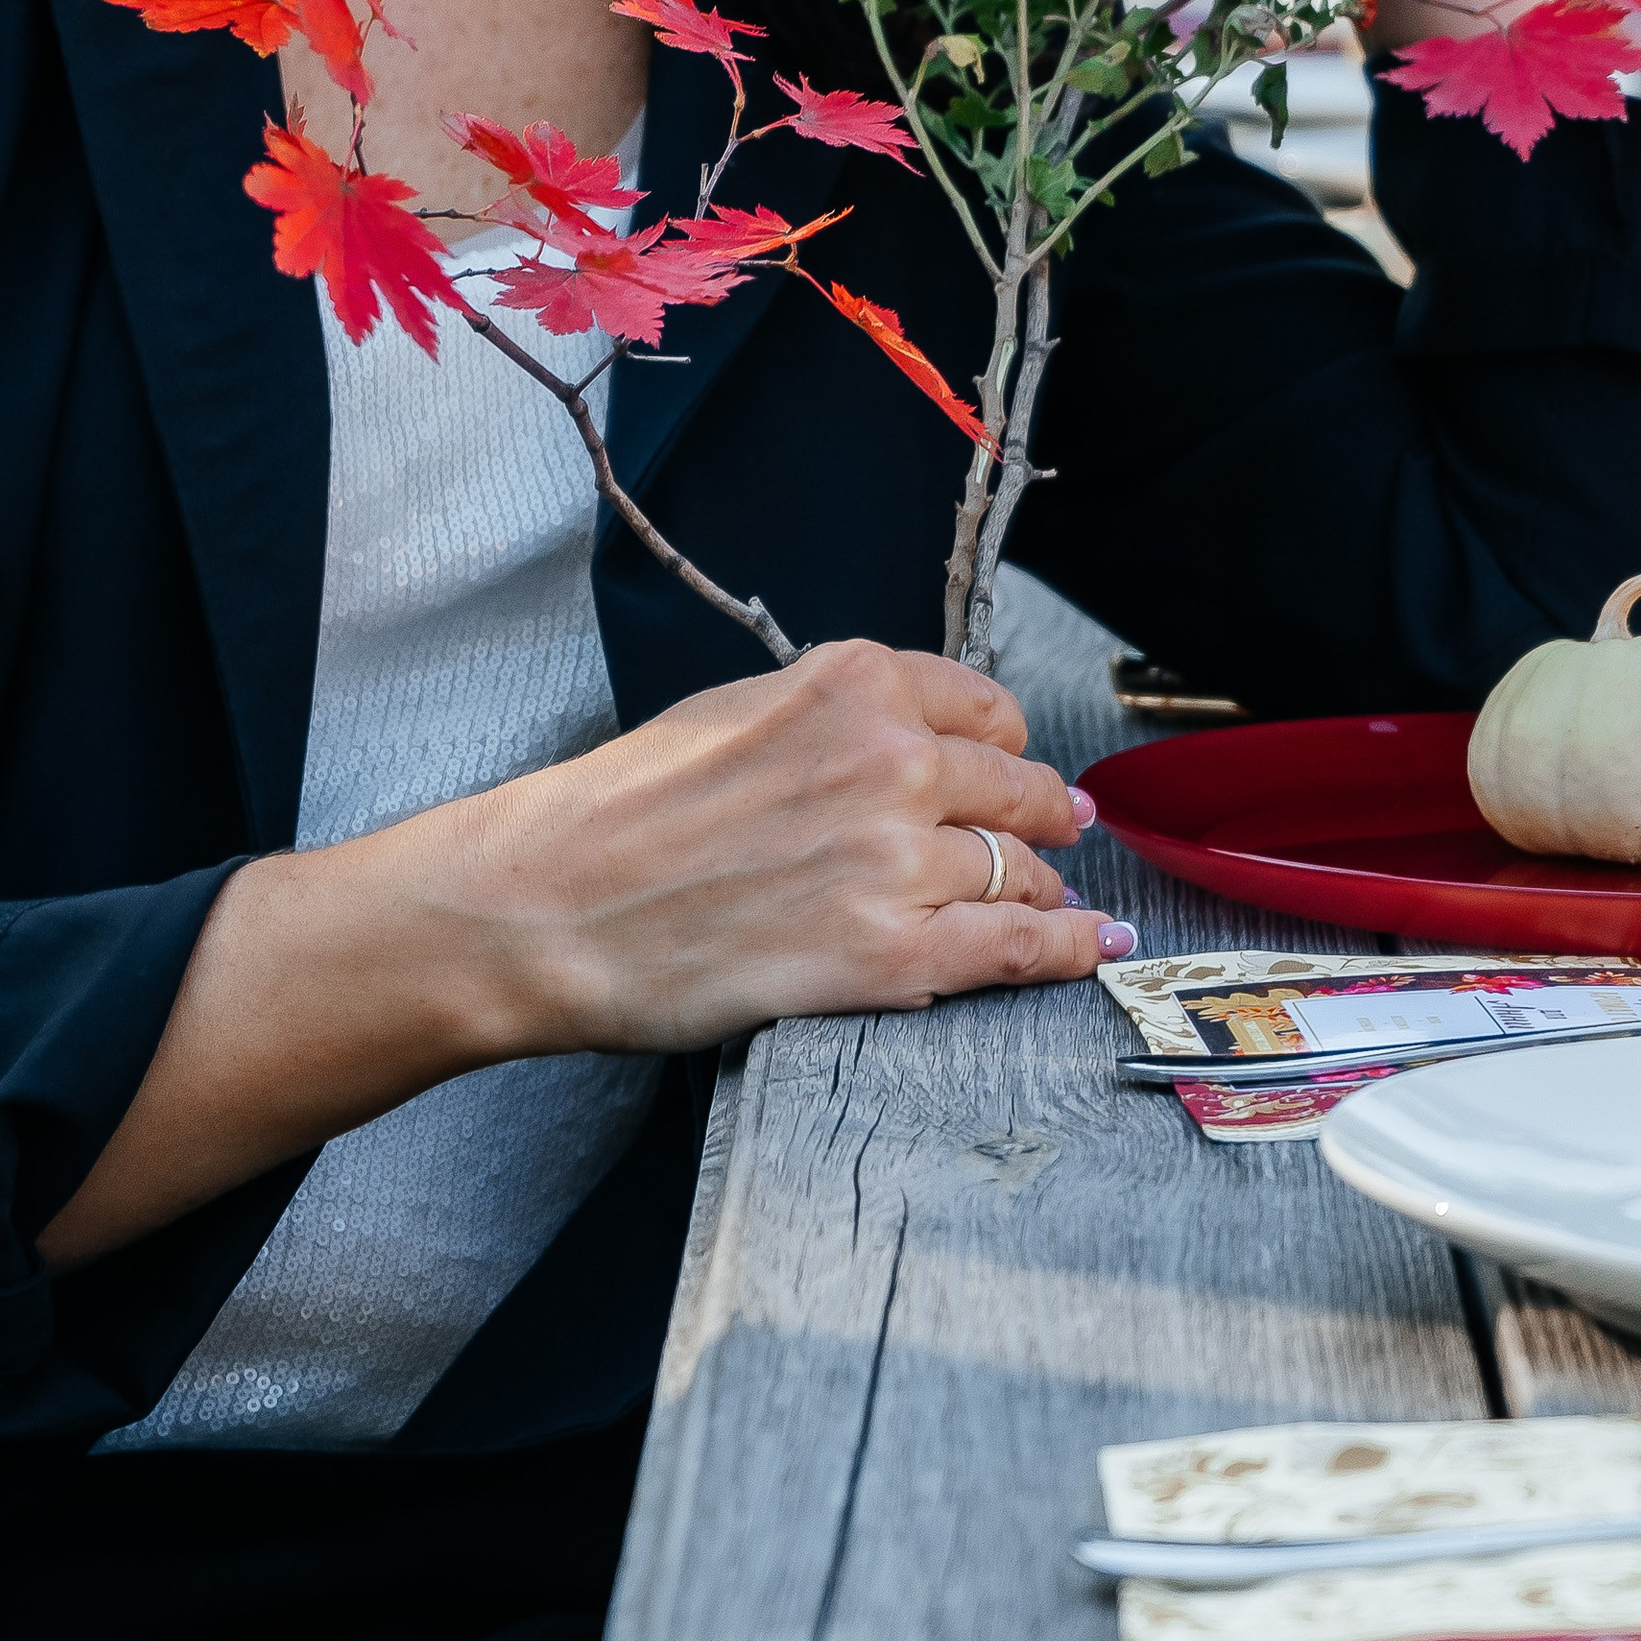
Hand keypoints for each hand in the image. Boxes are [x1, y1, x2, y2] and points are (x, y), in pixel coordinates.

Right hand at [39, 645, 1121, 1266]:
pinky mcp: (892, 956)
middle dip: (1041, 812)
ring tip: (1059, 899)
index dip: (1004, 745)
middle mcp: (891, 758)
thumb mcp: (730, 713)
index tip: (1014, 765)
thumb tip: (908, 742)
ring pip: (1021, 869)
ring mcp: (898, 859)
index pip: (983, 706)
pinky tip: (1090, 944)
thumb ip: (829, 718)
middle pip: (1018, 786)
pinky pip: (1017, 945)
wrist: (550, 907)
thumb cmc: (615, 813)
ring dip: (1044, 884)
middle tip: (1056, 829)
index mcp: (851, 684)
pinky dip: (1067, 947)